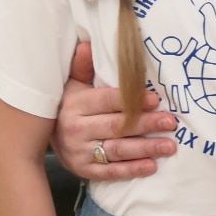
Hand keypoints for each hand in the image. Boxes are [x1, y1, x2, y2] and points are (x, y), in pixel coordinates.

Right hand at [52, 41, 177, 179]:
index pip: (107, 101)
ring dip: (145, 149)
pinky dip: (131, 170)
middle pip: (116, 126)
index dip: (132, 100)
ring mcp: (80, 152)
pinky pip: (110, 172)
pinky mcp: (84, 170)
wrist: (44, 136)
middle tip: (170, 123)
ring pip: (117, 150)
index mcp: (76, 104)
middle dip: (145, 124)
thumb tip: (88, 43)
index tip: (155, 99)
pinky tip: (151, 166)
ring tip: (169, 146)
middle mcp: (76, 129)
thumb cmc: (69, 105)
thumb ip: (82, 66)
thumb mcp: (72, 83)